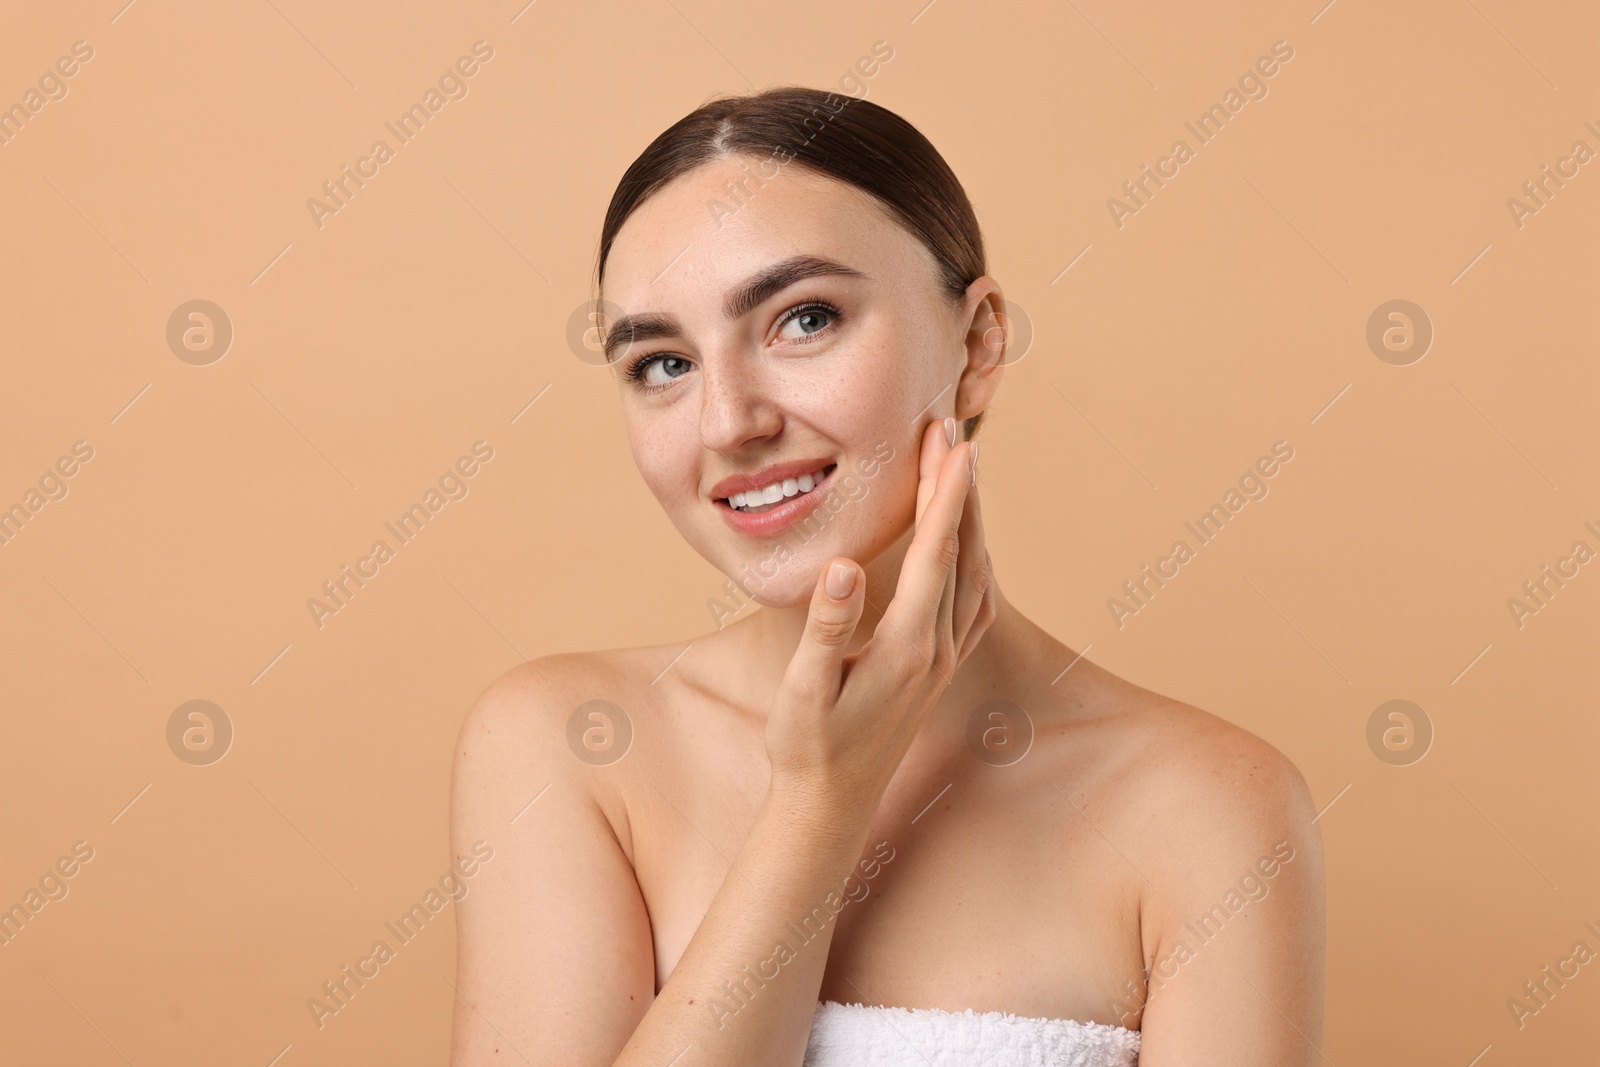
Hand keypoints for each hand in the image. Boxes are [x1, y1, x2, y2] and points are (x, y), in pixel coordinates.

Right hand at [764, 416, 995, 819]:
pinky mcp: (938, 671)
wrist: (832, 807)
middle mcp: (937, 651)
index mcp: (906, 647)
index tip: (949, 443)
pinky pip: (974, 601)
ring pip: (975, 574)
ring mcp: (943, 662)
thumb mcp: (804, 690)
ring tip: (956, 468)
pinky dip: (972, 557)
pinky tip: (964, 543)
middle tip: (949, 430)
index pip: (935, 554)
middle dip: (958, 489)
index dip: (944, 495)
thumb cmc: (807, 748)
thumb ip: (825, 626)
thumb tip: (842, 566)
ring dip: (968, 519)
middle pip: (962, 553)